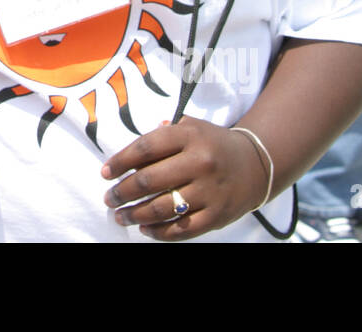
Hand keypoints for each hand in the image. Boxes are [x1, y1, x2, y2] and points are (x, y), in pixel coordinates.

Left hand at [101, 117, 268, 240]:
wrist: (256, 164)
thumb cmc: (212, 144)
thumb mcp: (190, 128)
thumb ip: (161, 136)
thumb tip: (128, 157)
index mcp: (189, 136)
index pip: (145, 148)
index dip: (120, 161)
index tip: (105, 173)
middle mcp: (200, 162)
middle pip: (149, 180)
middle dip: (122, 192)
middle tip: (109, 199)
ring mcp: (209, 191)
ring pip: (162, 208)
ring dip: (135, 214)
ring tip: (121, 216)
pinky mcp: (217, 215)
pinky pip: (182, 229)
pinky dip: (159, 232)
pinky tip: (144, 229)